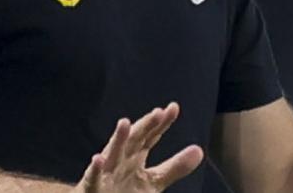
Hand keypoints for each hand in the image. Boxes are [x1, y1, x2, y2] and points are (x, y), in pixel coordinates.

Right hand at [75, 102, 203, 191]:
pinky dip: (95, 169)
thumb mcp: (154, 181)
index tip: (173, 108)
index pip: (150, 136)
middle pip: (134, 140)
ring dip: (118, 139)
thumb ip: (175, 167)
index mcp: (135, 156)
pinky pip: (93, 178)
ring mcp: (106, 173)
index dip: (161, 123)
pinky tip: (98, 158)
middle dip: (144, 126)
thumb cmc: (124, 192)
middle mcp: (121, 160)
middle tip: (157, 112)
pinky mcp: (92, 187)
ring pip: (112, 154)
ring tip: (125, 123)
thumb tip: (200, 150)